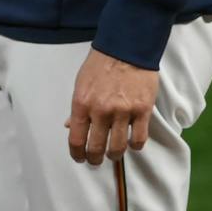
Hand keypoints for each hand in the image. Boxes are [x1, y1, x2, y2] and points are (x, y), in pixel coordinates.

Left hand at [67, 49, 158, 166]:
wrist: (125, 49)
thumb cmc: (100, 65)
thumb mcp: (80, 84)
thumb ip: (77, 108)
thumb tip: (69, 126)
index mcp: (81, 103)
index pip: (76, 138)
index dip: (76, 153)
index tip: (79, 158)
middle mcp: (101, 111)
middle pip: (96, 147)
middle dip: (95, 159)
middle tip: (96, 161)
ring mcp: (123, 112)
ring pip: (119, 147)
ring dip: (114, 155)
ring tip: (113, 155)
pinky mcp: (142, 111)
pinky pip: (139, 139)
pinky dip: (135, 146)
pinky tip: (132, 144)